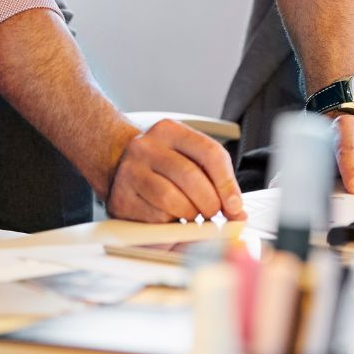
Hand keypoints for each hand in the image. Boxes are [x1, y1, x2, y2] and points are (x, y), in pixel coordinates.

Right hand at [106, 119, 245, 222]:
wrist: (116, 164)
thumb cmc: (162, 163)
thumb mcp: (188, 156)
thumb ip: (214, 178)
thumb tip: (237, 211)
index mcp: (170, 130)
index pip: (210, 153)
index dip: (227, 183)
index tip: (235, 205)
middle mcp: (147, 147)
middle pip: (191, 177)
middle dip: (210, 202)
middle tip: (214, 213)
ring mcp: (131, 172)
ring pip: (171, 199)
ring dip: (189, 213)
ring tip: (192, 213)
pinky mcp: (121, 199)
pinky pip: (154, 217)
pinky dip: (170, 222)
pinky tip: (171, 216)